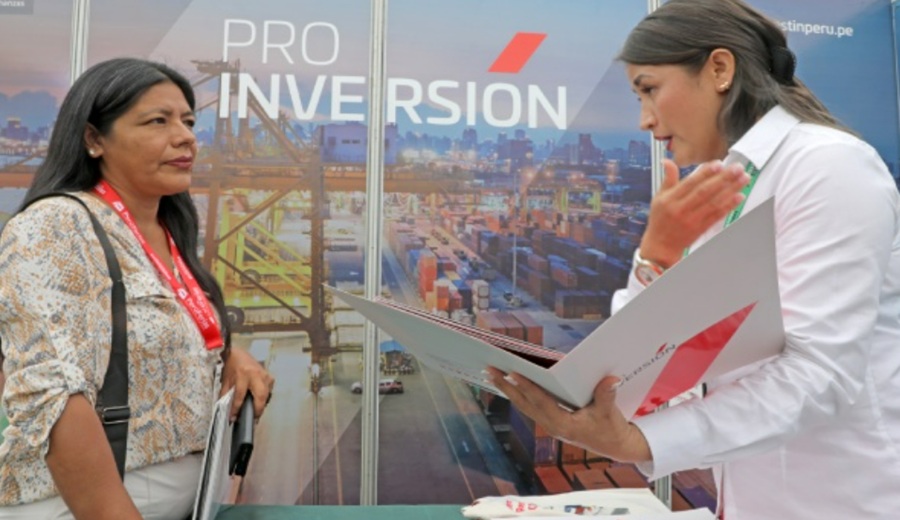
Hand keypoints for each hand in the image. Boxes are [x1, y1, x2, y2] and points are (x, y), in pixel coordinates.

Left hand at [220, 348, 274, 420]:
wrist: (237, 353)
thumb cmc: (231, 366)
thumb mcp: (226, 380)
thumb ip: (226, 395)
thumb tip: (227, 411)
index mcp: (242, 374)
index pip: (240, 395)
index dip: (237, 408)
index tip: (233, 418)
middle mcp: (255, 374)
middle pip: (260, 396)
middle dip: (258, 409)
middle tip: (253, 419)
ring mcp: (264, 375)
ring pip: (267, 394)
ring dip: (261, 405)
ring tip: (255, 412)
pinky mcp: (268, 376)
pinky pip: (269, 390)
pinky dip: (264, 397)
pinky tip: (258, 401)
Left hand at [486, 367, 650, 462]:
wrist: (613, 446)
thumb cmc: (610, 428)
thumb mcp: (610, 412)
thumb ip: (607, 395)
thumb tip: (612, 379)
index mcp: (564, 424)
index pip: (541, 402)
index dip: (527, 387)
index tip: (512, 373)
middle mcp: (551, 425)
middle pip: (524, 403)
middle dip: (506, 386)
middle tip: (489, 369)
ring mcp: (548, 424)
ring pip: (523, 405)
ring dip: (507, 389)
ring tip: (491, 373)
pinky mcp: (549, 421)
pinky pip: (528, 406)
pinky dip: (517, 393)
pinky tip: (507, 382)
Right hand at [639, 159, 749, 267]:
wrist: (661, 246)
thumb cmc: (660, 220)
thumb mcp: (658, 198)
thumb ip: (667, 179)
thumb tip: (668, 161)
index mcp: (670, 199)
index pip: (689, 183)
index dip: (705, 173)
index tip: (718, 164)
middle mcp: (681, 209)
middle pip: (705, 191)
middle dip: (723, 178)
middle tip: (737, 168)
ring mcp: (692, 220)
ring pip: (714, 202)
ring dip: (731, 189)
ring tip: (743, 178)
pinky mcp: (701, 228)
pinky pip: (717, 215)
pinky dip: (729, 206)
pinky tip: (739, 196)